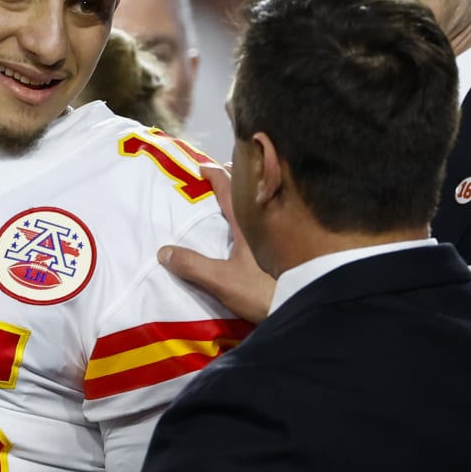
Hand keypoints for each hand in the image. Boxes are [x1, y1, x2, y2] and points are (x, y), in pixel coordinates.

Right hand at [156, 164, 273, 324]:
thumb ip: (193, 266)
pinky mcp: (289, 251)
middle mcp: (268, 224)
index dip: (215, 176)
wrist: (307, 304)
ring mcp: (281, 236)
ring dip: (248, 198)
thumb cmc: (265, 291)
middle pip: (250, 194)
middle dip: (236, 180)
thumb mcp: (223, 280)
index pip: (231, 191)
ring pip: (262, 207)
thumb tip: (164, 251)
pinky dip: (258, 216)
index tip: (202, 167)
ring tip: (238, 195)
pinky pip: (270, 223)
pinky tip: (255, 228)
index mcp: (251, 225)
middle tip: (224, 171)